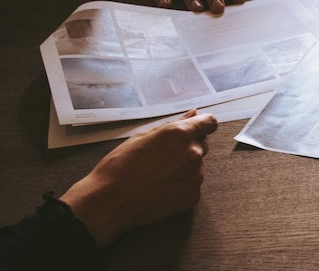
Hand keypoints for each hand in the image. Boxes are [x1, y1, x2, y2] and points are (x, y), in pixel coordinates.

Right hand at [60, 110, 218, 246]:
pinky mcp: (193, 197)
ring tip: (156, 175)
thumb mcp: (142, 137)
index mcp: (180, 134)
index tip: (195, 128)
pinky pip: (192, 185)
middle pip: (202, 144)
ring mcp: (195, 177)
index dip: (202, 124)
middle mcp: (192, 154)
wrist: (109, 203)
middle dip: (188, 145)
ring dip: (184, 167)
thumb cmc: (120, 167)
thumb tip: (193, 114)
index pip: (209, 122)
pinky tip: (160, 188)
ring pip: (196, 166)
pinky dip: (181, 185)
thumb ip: (173, 124)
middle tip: (163, 156)